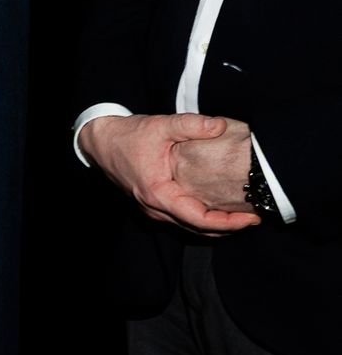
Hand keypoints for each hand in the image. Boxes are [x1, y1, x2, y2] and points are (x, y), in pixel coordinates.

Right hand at [80, 113, 260, 234]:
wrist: (100, 141)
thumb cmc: (128, 135)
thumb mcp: (161, 125)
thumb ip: (192, 125)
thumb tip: (221, 125)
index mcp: (159, 193)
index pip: (199, 219)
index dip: (228, 223)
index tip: (250, 218)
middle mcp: (154, 207)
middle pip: (197, 229)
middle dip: (228, 227)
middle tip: (254, 218)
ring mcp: (152, 208)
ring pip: (189, 227)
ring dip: (215, 225)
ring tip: (240, 217)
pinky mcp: (152, 204)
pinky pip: (181, 219)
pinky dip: (201, 219)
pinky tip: (217, 209)